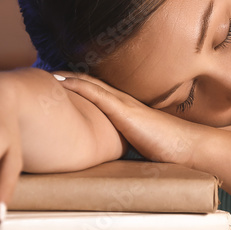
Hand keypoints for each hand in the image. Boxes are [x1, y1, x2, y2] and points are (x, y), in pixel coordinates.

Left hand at [55, 73, 205, 166]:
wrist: (189, 147)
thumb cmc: (169, 149)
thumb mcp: (139, 143)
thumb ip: (124, 143)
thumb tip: (109, 155)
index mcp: (125, 109)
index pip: (96, 93)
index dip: (76, 86)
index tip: (55, 85)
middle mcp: (122, 102)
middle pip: (88, 84)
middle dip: (66, 78)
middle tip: (41, 74)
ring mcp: (123, 104)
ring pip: (89, 85)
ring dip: (66, 77)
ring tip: (43, 73)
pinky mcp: (124, 112)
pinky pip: (96, 94)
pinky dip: (77, 86)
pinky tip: (61, 82)